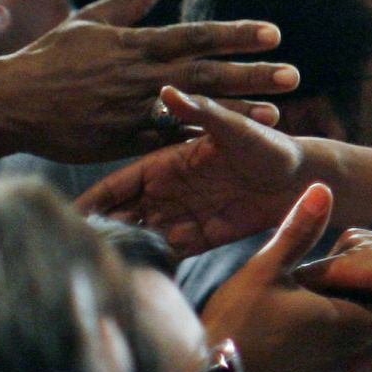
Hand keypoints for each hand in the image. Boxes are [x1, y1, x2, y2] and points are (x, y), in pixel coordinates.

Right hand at [0, 0, 297, 163]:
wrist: (10, 101)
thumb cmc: (53, 58)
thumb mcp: (92, 19)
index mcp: (135, 43)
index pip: (196, 34)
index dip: (237, 33)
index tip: (274, 33)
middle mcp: (139, 73)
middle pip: (206, 70)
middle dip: (252, 72)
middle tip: (293, 74)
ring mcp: (131, 108)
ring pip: (195, 106)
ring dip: (237, 109)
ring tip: (277, 111)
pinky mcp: (122, 140)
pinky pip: (168, 140)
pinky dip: (199, 139)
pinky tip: (232, 141)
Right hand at [78, 87, 310, 253]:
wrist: (303, 178)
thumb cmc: (268, 145)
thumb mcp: (233, 128)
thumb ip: (200, 113)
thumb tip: (166, 91)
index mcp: (167, 163)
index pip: (120, 184)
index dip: (94, 199)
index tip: (68, 215)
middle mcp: (169, 191)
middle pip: (123, 214)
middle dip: (100, 231)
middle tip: (74, 253)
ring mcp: (184, 214)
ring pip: (142, 236)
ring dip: (123, 251)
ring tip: (97, 271)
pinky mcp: (204, 236)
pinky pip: (171, 252)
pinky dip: (154, 263)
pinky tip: (136, 280)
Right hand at [201, 182, 371, 371]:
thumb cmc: (239, 318)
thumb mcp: (267, 267)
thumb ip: (299, 231)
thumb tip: (323, 188)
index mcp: (341, 322)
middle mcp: (338, 354)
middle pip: (370, 334)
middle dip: (362, 312)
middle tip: (339, 288)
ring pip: (345, 351)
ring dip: (337, 332)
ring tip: (309, 308)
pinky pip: (319, 368)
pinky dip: (314, 351)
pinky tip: (286, 335)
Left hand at [297, 230, 371, 371]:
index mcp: (362, 262)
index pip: (319, 291)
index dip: (310, 320)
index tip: (305, 351)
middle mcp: (353, 250)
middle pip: (307, 291)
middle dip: (302, 322)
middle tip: (299, 357)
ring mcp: (353, 250)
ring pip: (308, 290)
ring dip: (307, 320)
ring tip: (307, 352)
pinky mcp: (356, 259)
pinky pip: (318, 288)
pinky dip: (314, 315)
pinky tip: (318, 341)